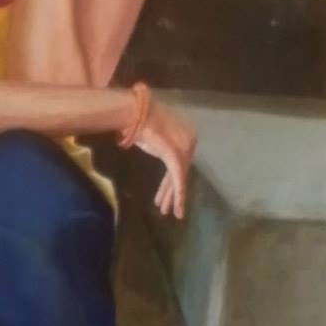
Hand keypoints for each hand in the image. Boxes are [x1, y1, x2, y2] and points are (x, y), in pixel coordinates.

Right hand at [135, 97, 196, 218]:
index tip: (162, 196)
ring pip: (179, 179)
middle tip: (166, 209)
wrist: (136, 112)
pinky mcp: (175, 156)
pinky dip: (178, 194)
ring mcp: (184, 150)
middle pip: (179, 173)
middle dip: (170, 192)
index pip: (179, 165)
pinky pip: (178, 179)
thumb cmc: (140, 120)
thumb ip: (161, 142)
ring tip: (171, 213)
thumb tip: (157, 146)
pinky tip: (177, 207)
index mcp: (186, 137)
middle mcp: (189, 143)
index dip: (170, 183)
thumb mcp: (155, 134)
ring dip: (172, 197)